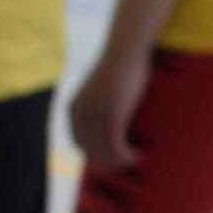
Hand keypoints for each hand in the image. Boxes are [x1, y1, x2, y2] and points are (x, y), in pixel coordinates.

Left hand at [69, 48, 154, 172]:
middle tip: (129, 161)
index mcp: (74, 109)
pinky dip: (127, 156)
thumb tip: (111, 115)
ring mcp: (95, 116)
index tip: (115, 156)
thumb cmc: (120, 66)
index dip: (97, 154)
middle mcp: (80, 114)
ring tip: (136, 159)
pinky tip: (138, 155)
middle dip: (110, 161)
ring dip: (121, 161)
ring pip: (104, 152)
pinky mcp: (111, 116)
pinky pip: (116, 147)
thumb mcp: (102, 89)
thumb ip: (99, 104)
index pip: (79, 144)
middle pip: (91, 151)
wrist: (126, 51)